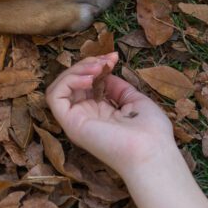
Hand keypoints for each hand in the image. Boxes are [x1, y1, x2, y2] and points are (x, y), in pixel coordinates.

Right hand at [46, 53, 177, 177]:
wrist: (152, 150)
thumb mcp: (134, 101)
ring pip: (59, 87)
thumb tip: (105, 74)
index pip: (85, 83)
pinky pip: (55, 96)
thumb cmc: (151, 131)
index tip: (114, 57)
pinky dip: (67, 81)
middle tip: (105, 60)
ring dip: (75, 70)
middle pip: (71, 82)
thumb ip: (117, 88)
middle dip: (86, 63)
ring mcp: (76, 120)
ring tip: (96, 68)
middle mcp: (85, 116)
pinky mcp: (70, 124)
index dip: (96, 65)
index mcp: (100, 112)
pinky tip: (89, 79)